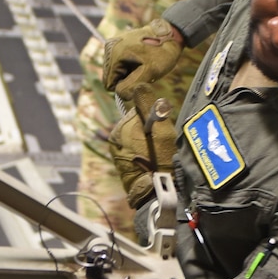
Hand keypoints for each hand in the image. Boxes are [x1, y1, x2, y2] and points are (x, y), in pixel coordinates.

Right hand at [101, 17, 184, 102]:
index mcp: (114, 54)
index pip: (109, 84)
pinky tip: (139, 59)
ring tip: (141, 64)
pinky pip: (118, 62)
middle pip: (110, 77)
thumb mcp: (150, 72)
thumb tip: (119, 94)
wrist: (170, 34)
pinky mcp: (117, 43)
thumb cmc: (162, 53)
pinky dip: (128, 64)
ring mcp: (112, 44)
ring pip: (114, 71)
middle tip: (142, 70)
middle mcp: (109, 47)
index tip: (139, 78)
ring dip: (127, 72)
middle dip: (125, 78)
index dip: (124, 86)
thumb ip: (132, 86)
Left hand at [108, 81, 177, 206]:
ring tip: (157, 156)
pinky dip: (144, 153)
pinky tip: (152, 163)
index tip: (162, 133)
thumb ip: (150, 106)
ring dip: (148, 143)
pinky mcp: (122, 164)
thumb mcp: (161, 131)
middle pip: (139, 124)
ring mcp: (117, 153)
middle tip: (161, 146)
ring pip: (138, 138)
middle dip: (151, 131)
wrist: (155, 194)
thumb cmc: (160, 162)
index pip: (142, 112)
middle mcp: (115, 140)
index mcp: (121, 129)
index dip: (156, 119)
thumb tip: (138, 84)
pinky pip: (135, 151)